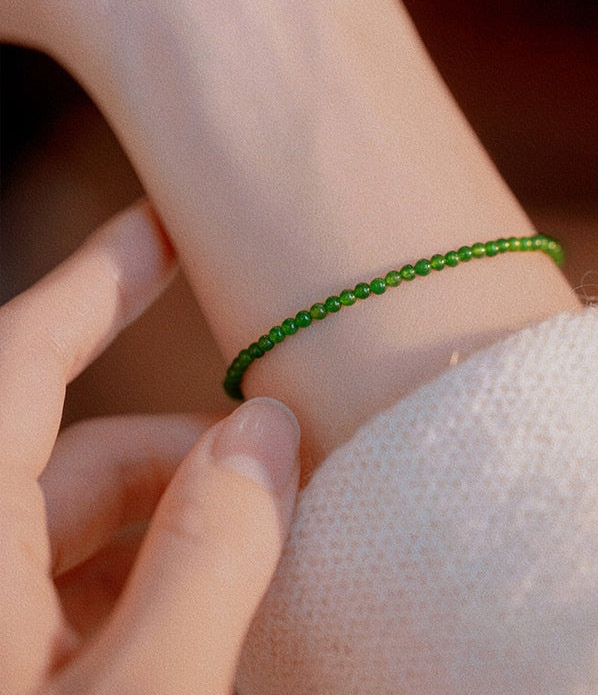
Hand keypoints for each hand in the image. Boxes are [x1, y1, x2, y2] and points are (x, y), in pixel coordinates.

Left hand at [0, 201, 299, 693]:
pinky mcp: (12, 673)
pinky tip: (230, 606)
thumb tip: (266, 433)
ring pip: (92, 534)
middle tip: (297, 460)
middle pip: (85, 456)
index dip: (100, 279)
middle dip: (196, 447)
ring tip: (282, 538)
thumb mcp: (143, 690)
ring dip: (190, 522)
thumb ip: (206, 559)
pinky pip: (87, 597)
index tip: (165, 221)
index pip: (23, 357)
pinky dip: (163, 585)